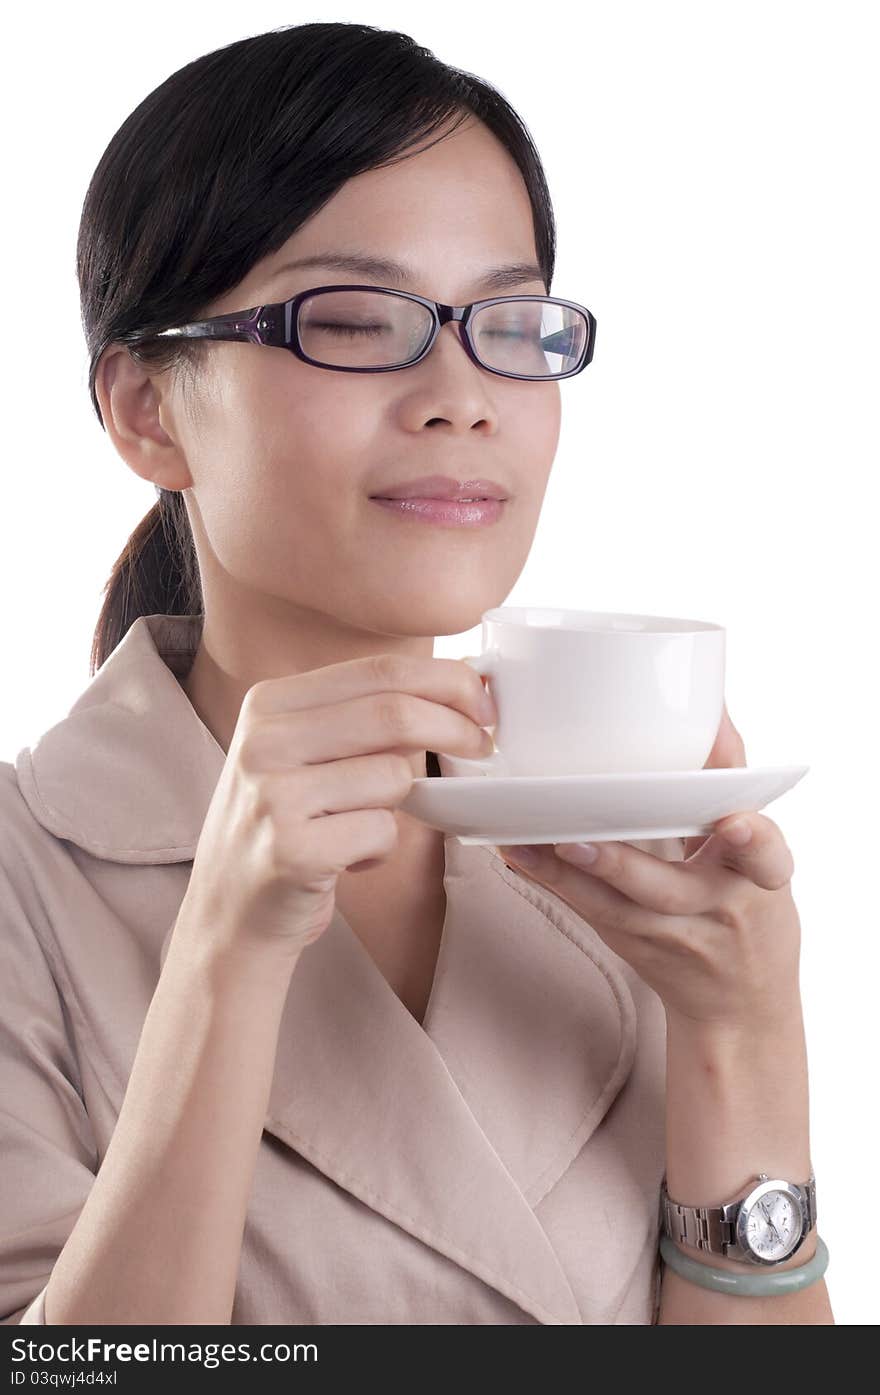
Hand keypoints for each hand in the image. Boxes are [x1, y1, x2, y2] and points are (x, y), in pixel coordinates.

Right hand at [173, 654, 494, 961]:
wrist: (228, 915)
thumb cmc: (285, 827)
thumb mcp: (303, 753)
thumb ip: (363, 717)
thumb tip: (461, 688)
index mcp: (269, 702)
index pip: (379, 670)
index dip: (447, 680)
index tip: (483, 702)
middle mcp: (263, 740)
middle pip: (394, 713)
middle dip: (456, 728)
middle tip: (484, 746)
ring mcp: (271, 795)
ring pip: (394, 776)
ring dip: (401, 806)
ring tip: (361, 826)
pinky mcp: (291, 850)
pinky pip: (381, 831)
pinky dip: (381, 849)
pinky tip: (345, 860)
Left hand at [497, 702, 801, 1030]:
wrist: (740, 1004)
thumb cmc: (752, 906)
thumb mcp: (762, 851)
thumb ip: (732, 780)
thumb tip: (712, 705)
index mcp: (758, 879)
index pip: (765, 857)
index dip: (752, 841)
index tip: (735, 823)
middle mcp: (713, 910)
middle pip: (666, 889)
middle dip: (620, 865)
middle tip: (576, 839)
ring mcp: (667, 935)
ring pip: (611, 907)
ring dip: (562, 873)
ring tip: (521, 840)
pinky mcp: (629, 945)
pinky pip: (585, 912)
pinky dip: (549, 881)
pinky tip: (514, 854)